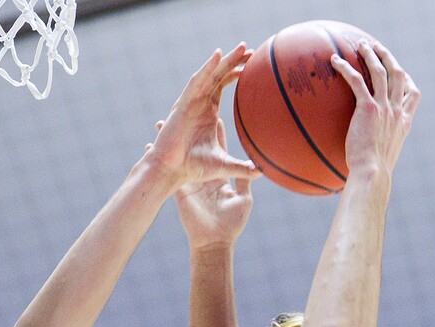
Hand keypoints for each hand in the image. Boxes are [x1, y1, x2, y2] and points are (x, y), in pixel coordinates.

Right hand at [145, 45, 260, 189]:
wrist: (172, 170)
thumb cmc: (194, 168)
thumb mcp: (224, 165)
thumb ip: (242, 167)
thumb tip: (262, 171)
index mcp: (209, 111)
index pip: (224, 85)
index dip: (237, 74)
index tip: (253, 66)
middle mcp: (200, 102)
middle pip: (219, 74)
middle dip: (234, 61)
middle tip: (252, 50)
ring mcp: (191, 101)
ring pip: (211, 74)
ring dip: (225, 60)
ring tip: (241, 48)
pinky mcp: (183, 103)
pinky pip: (197, 82)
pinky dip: (207, 68)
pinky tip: (218, 56)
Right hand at [173, 119, 254, 250]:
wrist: (214, 242)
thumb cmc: (232, 224)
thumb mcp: (243, 200)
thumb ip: (246, 183)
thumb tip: (258, 168)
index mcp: (220, 178)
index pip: (219, 151)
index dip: (217, 135)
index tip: (215, 116)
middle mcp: (204, 178)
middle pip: (196, 149)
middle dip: (191, 132)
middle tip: (187, 113)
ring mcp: (191, 183)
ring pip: (180, 157)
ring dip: (173, 142)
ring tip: (163, 124)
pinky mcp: (179, 191)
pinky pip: (169, 173)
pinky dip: (160, 160)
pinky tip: (150, 147)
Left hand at [331, 40, 420, 180]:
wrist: (373, 174)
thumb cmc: (374, 173)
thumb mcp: (384, 158)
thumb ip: (380, 147)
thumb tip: (368, 154)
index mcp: (404, 123)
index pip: (413, 94)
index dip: (407, 80)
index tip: (401, 73)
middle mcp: (397, 112)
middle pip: (398, 74)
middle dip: (388, 57)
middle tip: (377, 48)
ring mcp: (384, 108)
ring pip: (380, 71)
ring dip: (370, 54)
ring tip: (360, 45)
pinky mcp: (368, 108)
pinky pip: (356, 81)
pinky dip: (346, 68)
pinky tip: (335, 61)